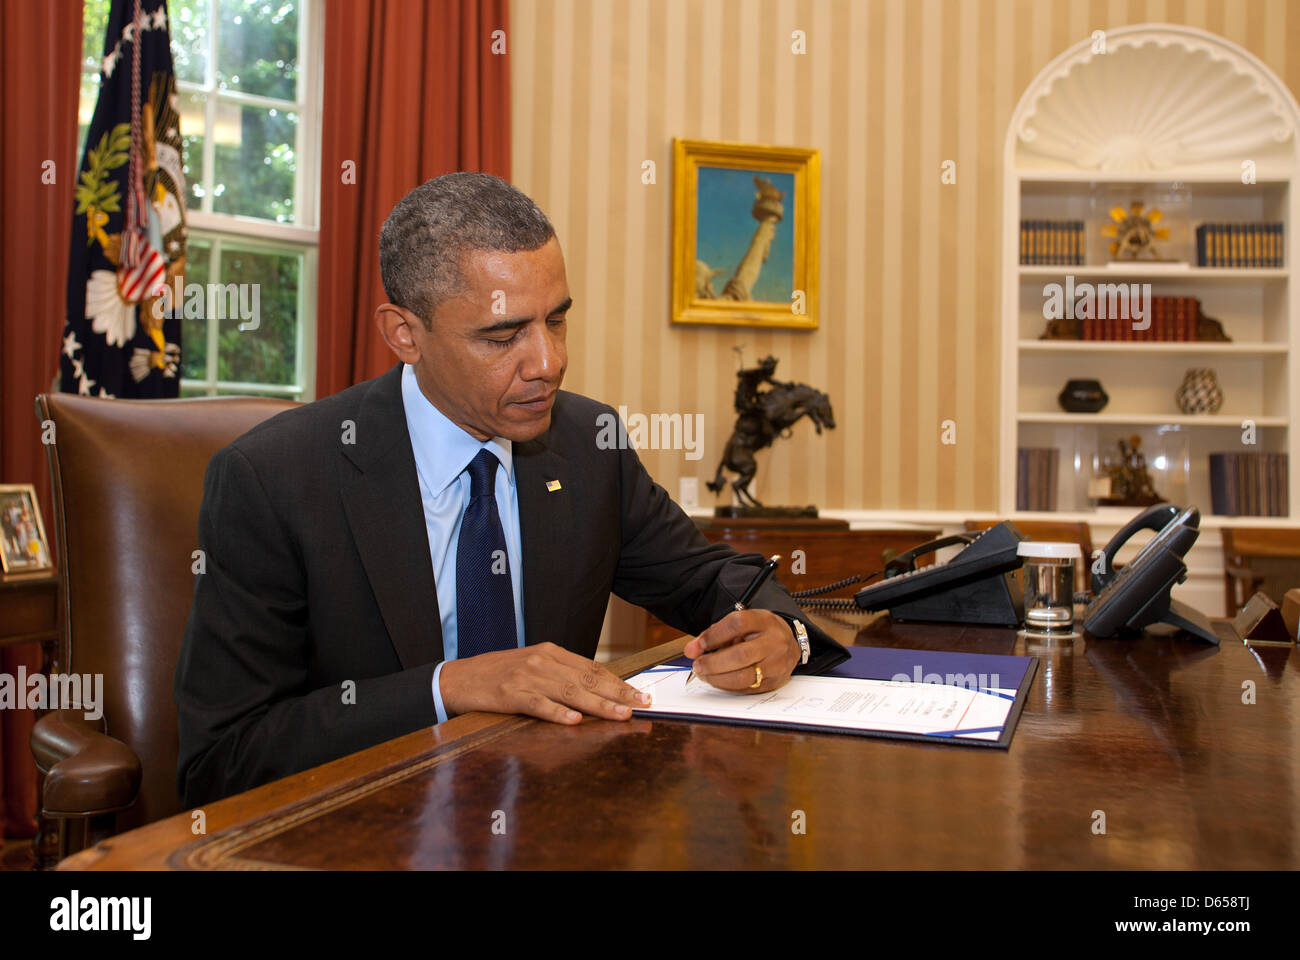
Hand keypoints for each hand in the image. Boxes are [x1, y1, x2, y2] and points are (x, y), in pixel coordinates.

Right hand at [439, 642, 650, 723]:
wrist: (459, 678)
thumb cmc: (500, 675)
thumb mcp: (533, 666)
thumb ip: (561, 674)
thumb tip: (597, 689)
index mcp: (551, 653)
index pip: (593, 668)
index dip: (619, 682)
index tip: (640, 694)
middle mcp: (543, 661)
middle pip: (588, 679)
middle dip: (619, 693)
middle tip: (642, 705)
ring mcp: (527, 677)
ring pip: (570, 692)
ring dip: (599, 704)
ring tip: (621, 715)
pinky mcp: (511, 694)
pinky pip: (539, 705)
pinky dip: (557, 713)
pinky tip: (574, 721)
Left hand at [684, 609, 799, 693]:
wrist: (789, 643)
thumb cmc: (760, 632)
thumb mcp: (741, 624)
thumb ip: (715, 634)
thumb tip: (692, 650)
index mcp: (764, 621)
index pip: (737, 624)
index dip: (713, 636)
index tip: (698, 645)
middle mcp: (774, 642)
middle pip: (740, 655)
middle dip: (713, 663)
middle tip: (697, 665)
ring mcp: (777, 664)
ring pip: (744, 677)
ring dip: (718, 679)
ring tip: (704, 674)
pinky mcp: (775, 682)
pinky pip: (747, 689)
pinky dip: (727, 687)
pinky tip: (718, 681)